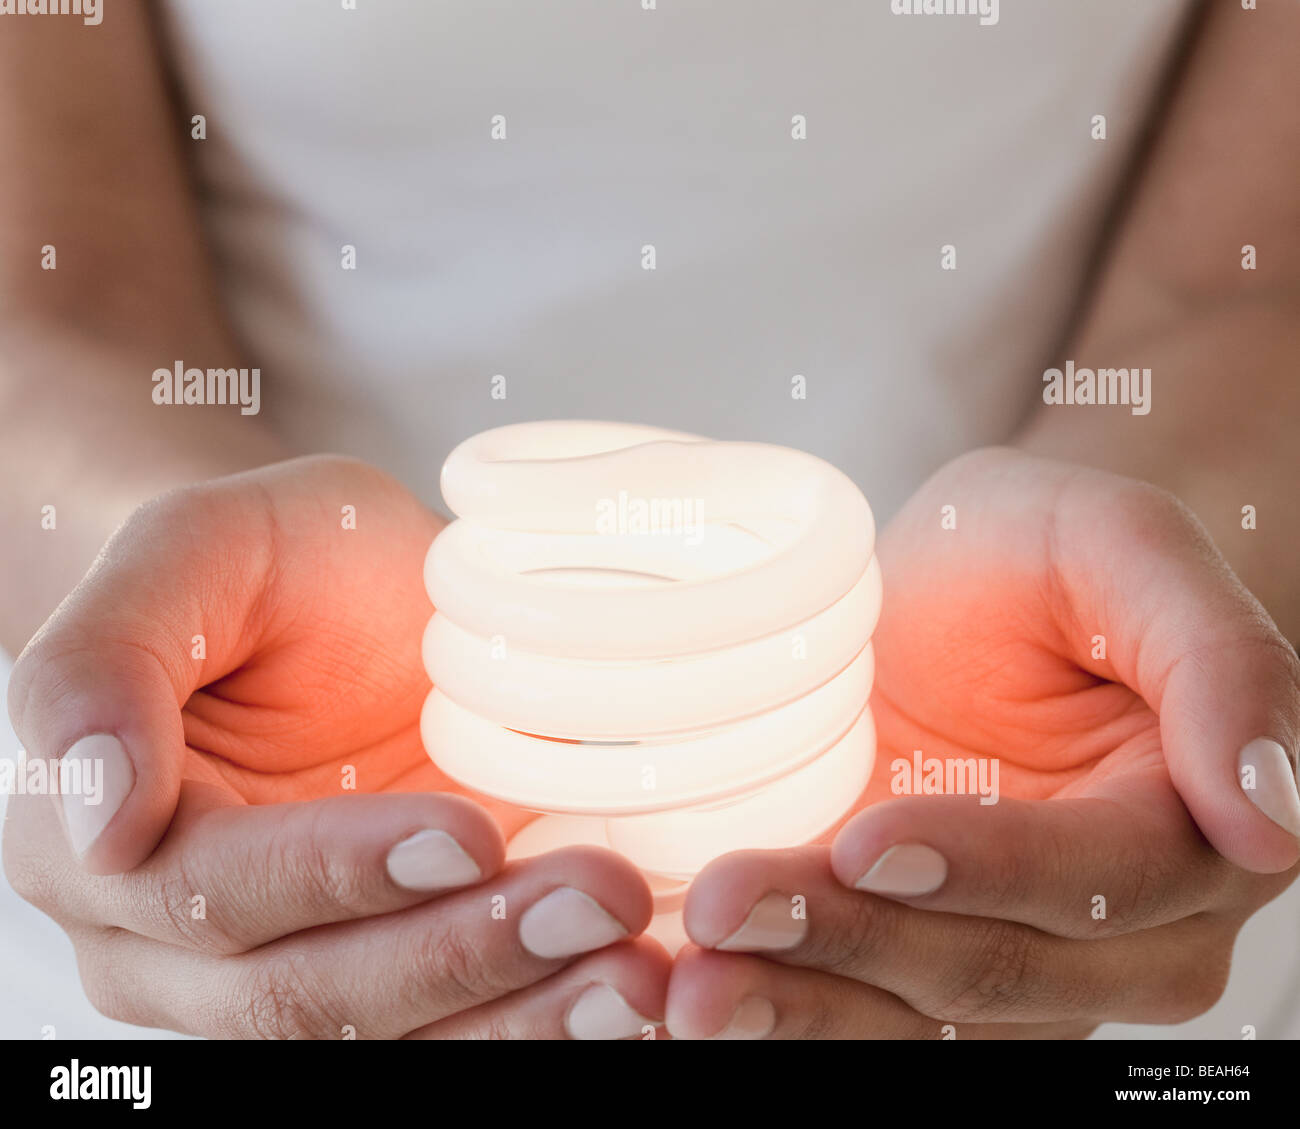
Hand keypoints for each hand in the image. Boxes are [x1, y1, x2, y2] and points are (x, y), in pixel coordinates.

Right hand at [4, 456, 666, 1037]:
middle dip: (459, 954)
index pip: (211, 888)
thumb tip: (95, 817)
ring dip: (518, 1017)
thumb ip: (106, 661)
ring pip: (391, 1039)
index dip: (338, 871)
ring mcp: (293, 973)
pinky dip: (541, 1023)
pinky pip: (455, 1033)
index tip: (462, 834)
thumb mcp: (192, 551)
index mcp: (103, 844)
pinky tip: (633, 991)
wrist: (342, 595)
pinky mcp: (395, 979)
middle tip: (592, 902)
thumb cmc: (272, 564)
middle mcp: (180, 947)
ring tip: (634, 975)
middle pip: (306, 991)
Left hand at [666, 447, 1299, 1038]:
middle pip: (1003, 973)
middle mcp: (1121, 928)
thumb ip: (1219, 658)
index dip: (993, 867)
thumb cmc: (1041, 552)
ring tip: (689, 985)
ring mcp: (1014, 956)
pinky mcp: (916, 960)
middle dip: (860, 946)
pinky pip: (860, 1018)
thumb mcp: (1122, 544)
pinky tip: (684, 994)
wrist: (961, 588)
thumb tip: (1270, 820)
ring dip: (802, 1008)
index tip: (868, 839)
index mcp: (1190, 828)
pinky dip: (780, 1013)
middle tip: (724, 907)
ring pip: (923, 1021)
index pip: (1109, 879)